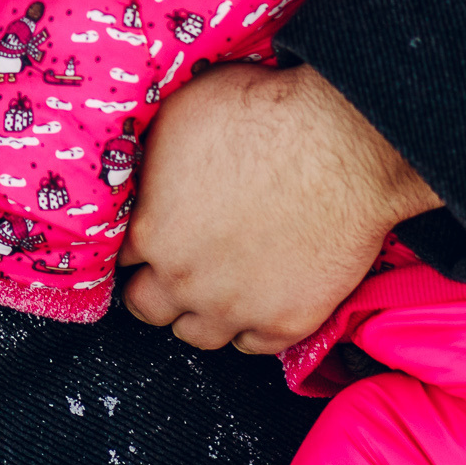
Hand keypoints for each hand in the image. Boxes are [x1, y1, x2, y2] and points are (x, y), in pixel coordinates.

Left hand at [117, 62, 438, 354]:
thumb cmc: (263, 118)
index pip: (122, 255)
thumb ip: (153, 165)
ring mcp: (236, 307)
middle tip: (175, 265)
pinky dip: (251, 327)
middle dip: (154, 286)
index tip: (154, 234)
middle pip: (146, 306)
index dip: (139, 241)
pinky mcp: (287, 322)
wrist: (342, 146)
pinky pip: (253, 346)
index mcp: (153, 231)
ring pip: (196, 335)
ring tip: (213, 288)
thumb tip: (144, 173)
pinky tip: (255, 301)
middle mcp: (185, 279)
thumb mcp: (178, 118)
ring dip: (198, 313)